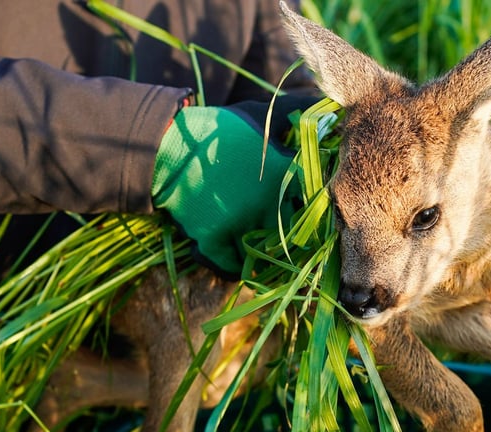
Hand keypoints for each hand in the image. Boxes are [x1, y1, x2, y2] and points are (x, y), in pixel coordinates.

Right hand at [150, 95, 317, 276]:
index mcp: (283, 174)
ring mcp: (239, 225)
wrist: (167, 146)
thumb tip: (323, 104)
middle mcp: (266, 204)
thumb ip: (293, 111)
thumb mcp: (258, 114)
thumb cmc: (217, 129)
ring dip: (266, 254)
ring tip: (265, 251)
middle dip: (294, 237)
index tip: (312, 211)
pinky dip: (234, 267)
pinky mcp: (212, 241)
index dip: (316, 208)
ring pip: (265, 254)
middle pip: (295, 235)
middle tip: (292, 236)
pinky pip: (231, 267)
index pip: (316, 200)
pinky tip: (237, 260)